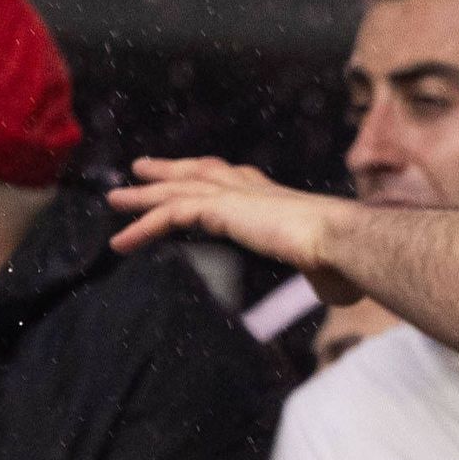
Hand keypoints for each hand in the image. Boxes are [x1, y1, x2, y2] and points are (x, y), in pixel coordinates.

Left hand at [110, 156, 354, 298]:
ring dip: (143, 196)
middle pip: (198, 173)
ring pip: (176, 191)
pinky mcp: (220, 209)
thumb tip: (335, 291)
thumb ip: (321, 275)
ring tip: (115, 200)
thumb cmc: (344, 258)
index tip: (196, 174)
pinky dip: (143, 227)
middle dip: (169, 171)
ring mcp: (234, 195)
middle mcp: (252, 188)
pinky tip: (121, 241)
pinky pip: (169, 216)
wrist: (340, 240)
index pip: (236, 179)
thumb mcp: (328, 269)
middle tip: (141, 168)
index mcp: (276, 198)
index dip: (211, 177)